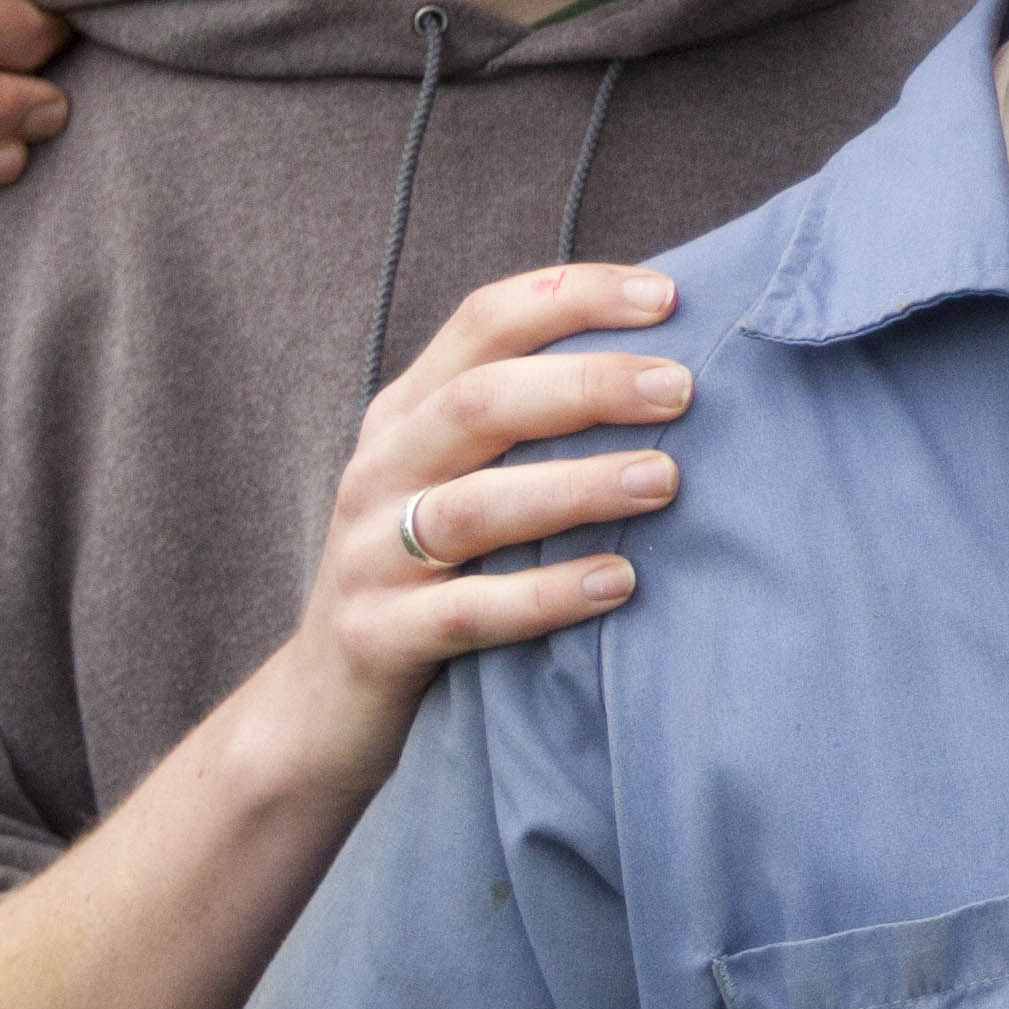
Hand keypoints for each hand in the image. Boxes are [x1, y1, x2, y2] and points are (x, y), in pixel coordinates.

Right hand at [0, 256, 703, 1008]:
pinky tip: (621, 584)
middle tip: (685, 390)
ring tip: (666, 482)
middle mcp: (379, 469)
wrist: (323, 712)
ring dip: (575, 487)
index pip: (485, 320)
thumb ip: (536, 428)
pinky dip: (546, 595)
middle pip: (480, 404)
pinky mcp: (373, 639)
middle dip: (587, 386)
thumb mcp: (468, 485)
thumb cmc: (436, 580)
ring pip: (472, 507)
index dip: (574, 296)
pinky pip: (466, 612)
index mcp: (406, 413)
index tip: (669, 296)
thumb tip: (681, 364)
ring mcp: (368, 556)